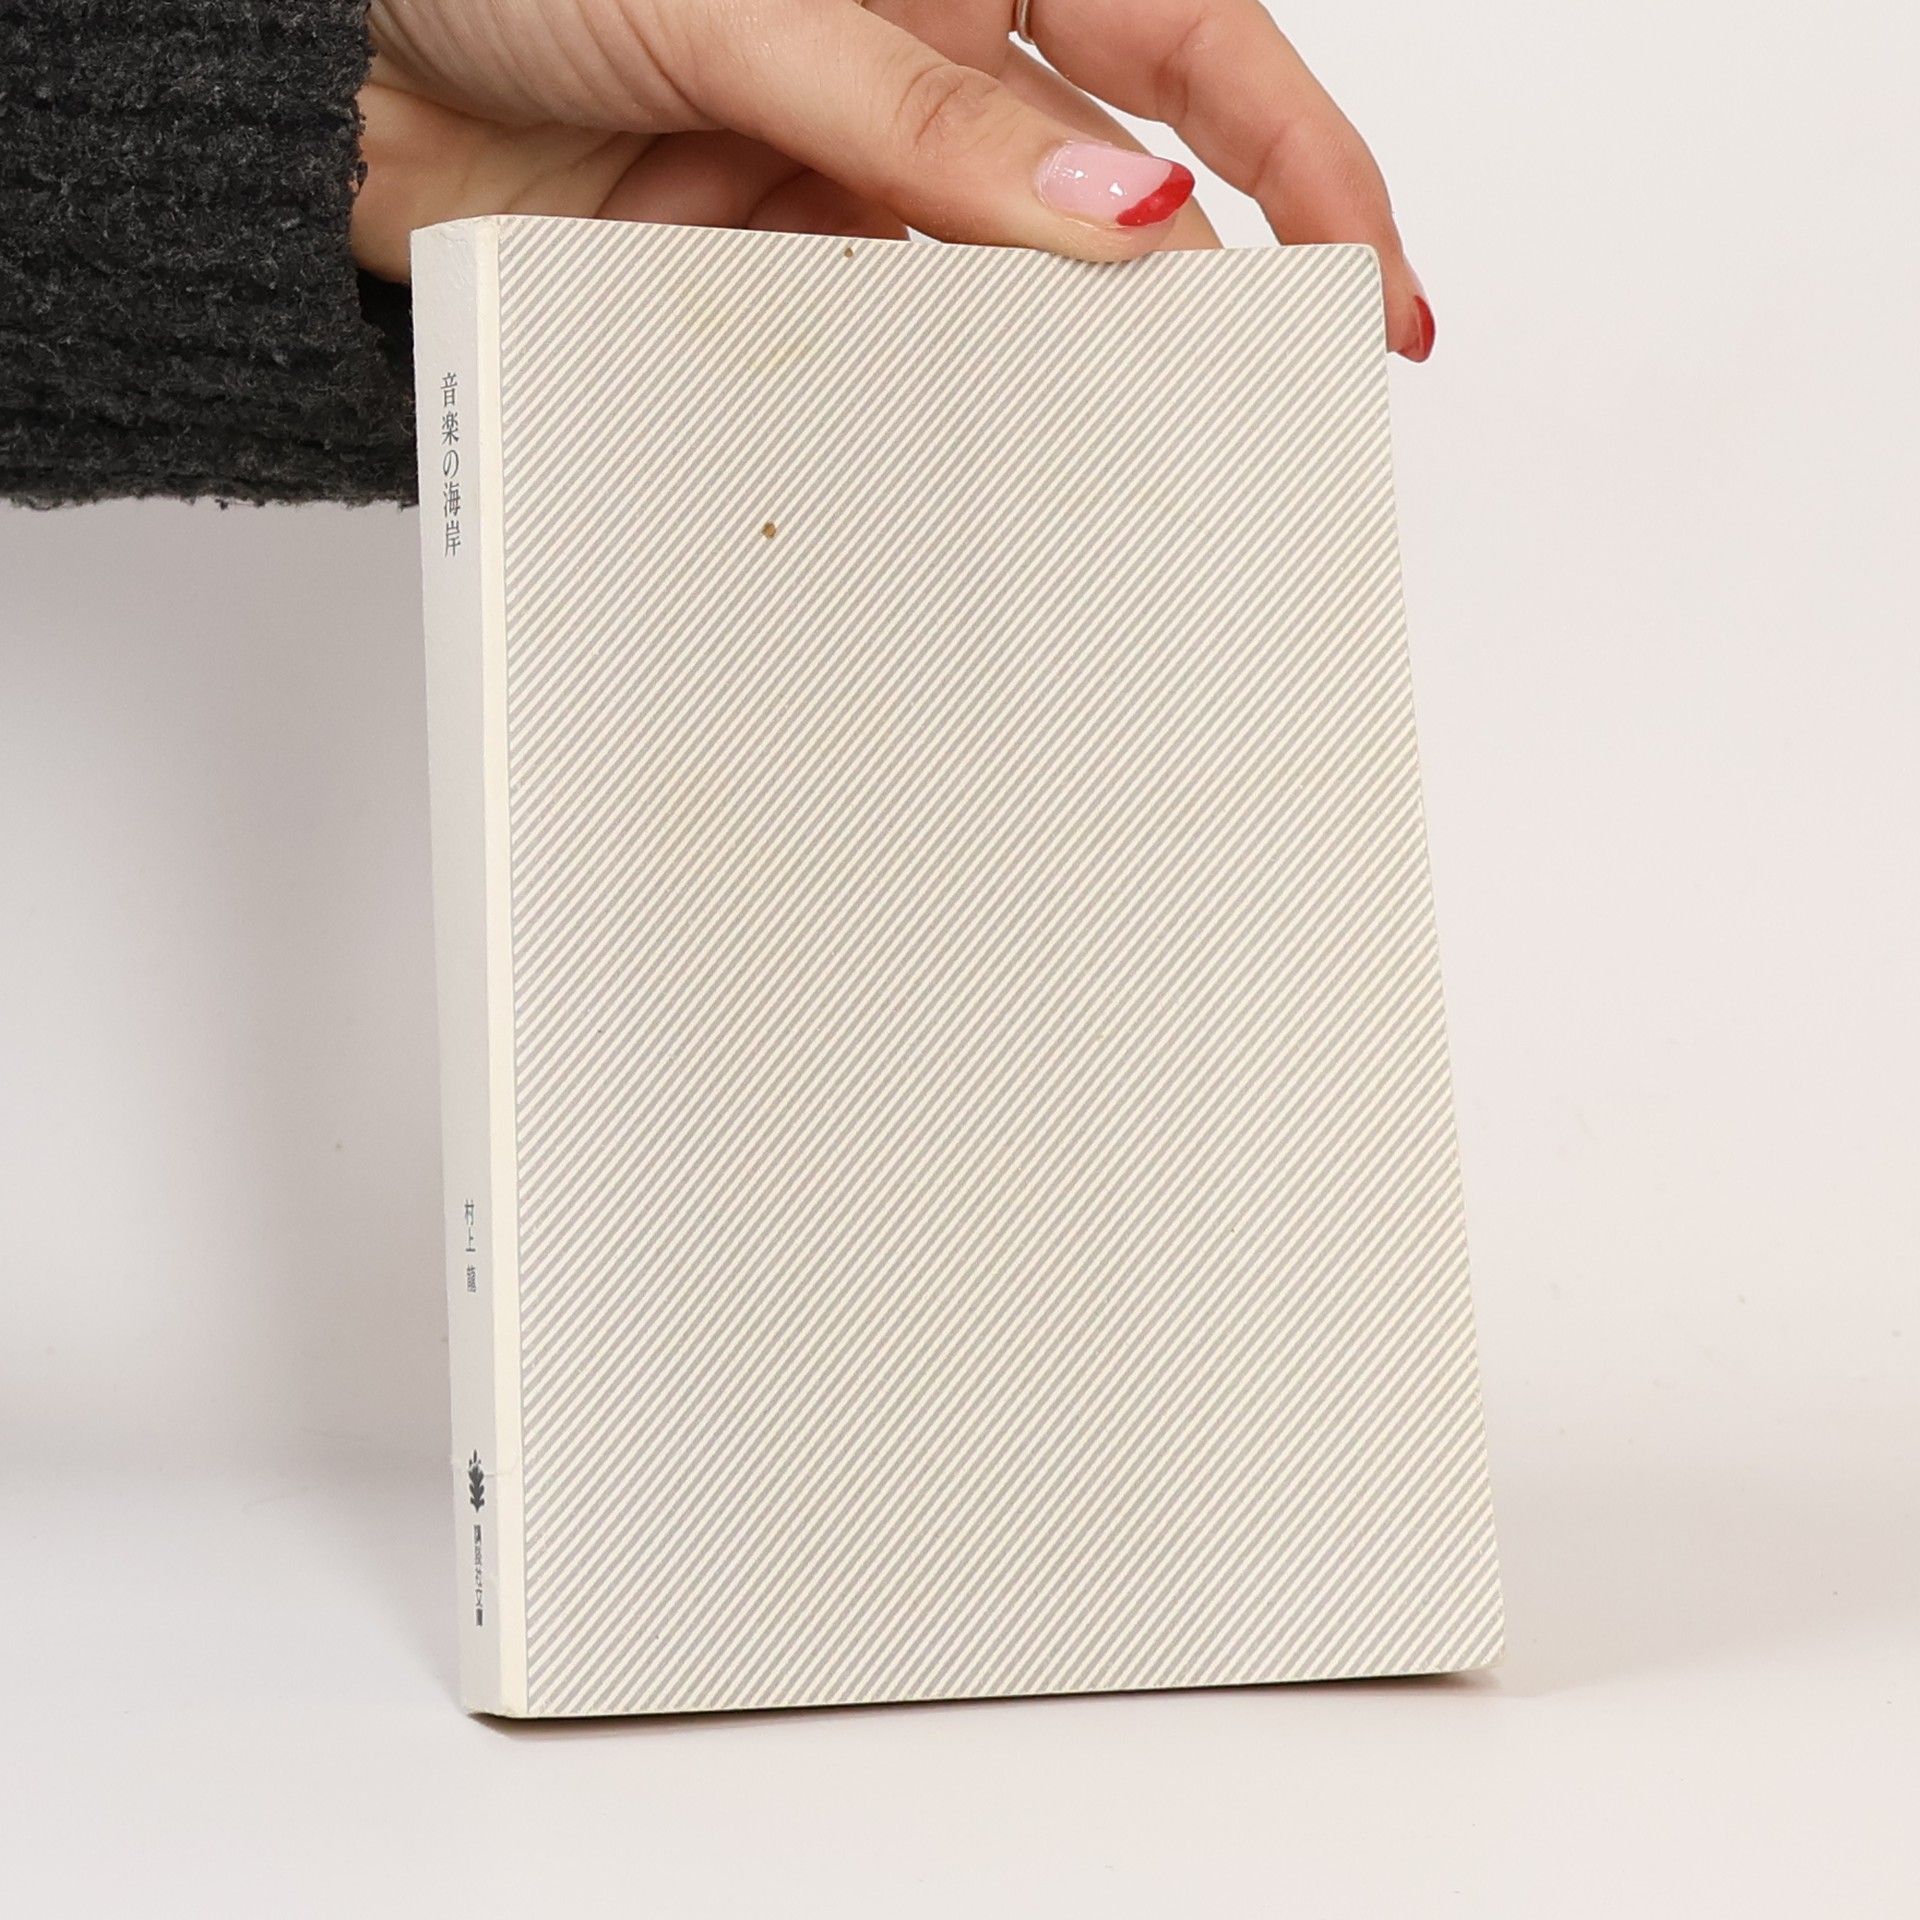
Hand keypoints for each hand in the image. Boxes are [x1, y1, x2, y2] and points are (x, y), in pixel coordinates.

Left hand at [355, 0, 1433, 359]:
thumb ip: (937, 114)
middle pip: (1129, 176)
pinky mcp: (782, 268)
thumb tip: (1119, 211)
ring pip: (1018, 282)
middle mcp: (923, 57)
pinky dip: (940, 398)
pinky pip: (897, 346)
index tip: (1366, 282)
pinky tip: (977, 442)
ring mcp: (857, 171)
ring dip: (1074, 357)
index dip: (1302, 158)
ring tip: (1143, 440)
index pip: (1189, 44)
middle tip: (1288, 393)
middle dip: (1220, 281)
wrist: (326, 71)